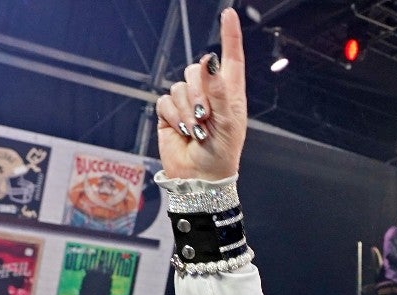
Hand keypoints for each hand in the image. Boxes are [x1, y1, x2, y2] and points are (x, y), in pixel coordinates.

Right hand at [155, 8, 246, 180]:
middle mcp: (208, 94)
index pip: (231, 59)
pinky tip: (183, 131)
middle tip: (206, 118)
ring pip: (179, 86)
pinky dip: (173, 117)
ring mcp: (187, 102)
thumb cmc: (222, 153)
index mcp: (230, 94)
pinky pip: (164, 101)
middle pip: (196, 70)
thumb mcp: (228, 123)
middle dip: (200, 93)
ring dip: (187, 110)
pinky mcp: (169, 112)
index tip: (229, 14)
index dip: (230, 36)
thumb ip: (219, 91)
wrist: (201, 176)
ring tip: (197, 130)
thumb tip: (209, 61)